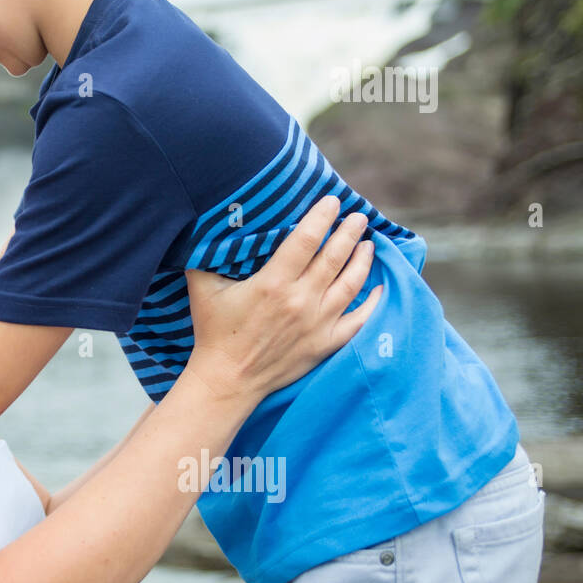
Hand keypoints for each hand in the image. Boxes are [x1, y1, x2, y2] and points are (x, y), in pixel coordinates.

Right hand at [182, 195, 381, 403]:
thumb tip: (204, 225)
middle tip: (358, 216)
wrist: (228, 380)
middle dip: (350, 232)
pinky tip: (379, 287)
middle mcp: (301, 300)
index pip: (306, 240)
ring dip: (363, 259)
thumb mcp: (202, 287)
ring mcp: (318, 323)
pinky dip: (373, 302)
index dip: (322, 217)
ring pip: (351, 283)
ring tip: (368, 243)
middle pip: (335, 257)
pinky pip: (359, 320)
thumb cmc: (213, 332)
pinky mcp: (325, 344)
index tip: (333, 202)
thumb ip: (205, 255)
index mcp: (273, 283)